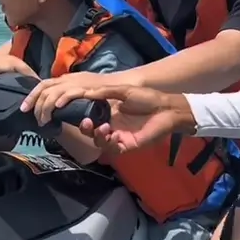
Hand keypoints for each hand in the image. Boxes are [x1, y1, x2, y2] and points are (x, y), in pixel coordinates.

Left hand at [20, 71, 136, 125]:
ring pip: (55, 91)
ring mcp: (78, 82)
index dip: (32, 95)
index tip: (23, 107)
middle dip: (33, 100)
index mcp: (66, 80)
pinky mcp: (88, 87)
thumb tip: (54, 108)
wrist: (123, 84)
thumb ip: (68, 97)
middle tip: (25, 113)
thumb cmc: (102, 91)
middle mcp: (70, 79)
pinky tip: (57, 107)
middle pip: (44, 86)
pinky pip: (72, 92)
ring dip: (46, 105)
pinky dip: (63, 99)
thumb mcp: (80, 92)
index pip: (43, 84)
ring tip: (43, 119)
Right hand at [73, 86, 196, 155]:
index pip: (89, 116)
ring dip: (97, 136)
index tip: (73, 111)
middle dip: (85, 129)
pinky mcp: (127, 145)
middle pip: (90, 132)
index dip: (80, 115)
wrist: (167, 109)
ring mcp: (118, 136)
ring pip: (99, 142)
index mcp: (108, 112)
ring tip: (103, 128)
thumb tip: (84, 93)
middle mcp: (111, 125)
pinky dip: (109, 143)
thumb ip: (104, 92)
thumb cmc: (147, 98)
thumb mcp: (124, 91)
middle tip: (86, 123)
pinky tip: (112, 135)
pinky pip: (112, 149)